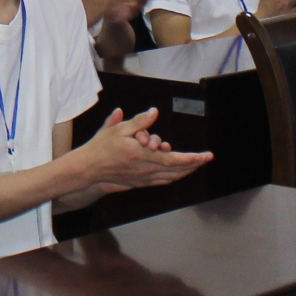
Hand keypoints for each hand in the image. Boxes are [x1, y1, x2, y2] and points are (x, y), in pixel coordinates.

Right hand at [78, 109, 206, 190]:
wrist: (89, 168)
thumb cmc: (101, 147)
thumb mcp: (118, 129)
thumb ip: (139, 121)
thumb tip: (154, 112)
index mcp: (142, 155)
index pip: (174, 159)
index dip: (191, 159)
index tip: (204, 155)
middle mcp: (146, 170)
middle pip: (177, 170)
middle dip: (194, 164)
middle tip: (206, 158)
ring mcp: (143, 178)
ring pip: (171, 177)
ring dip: (186, 171)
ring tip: (196, 164)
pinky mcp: (139, 183)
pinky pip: (162, 182)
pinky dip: (174, 177)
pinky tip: (178, 174)